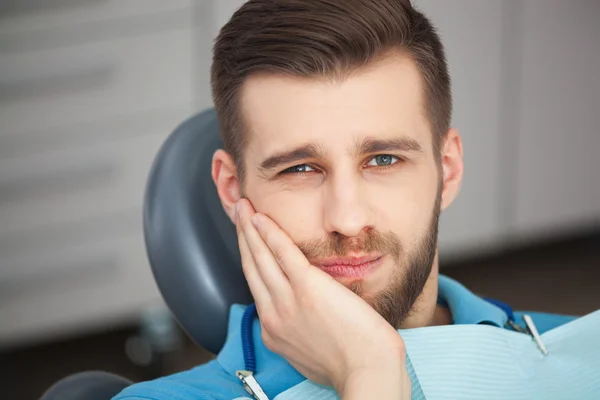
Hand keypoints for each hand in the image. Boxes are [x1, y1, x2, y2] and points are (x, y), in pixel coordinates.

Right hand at [235, 199, 409, 397]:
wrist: (367, 371)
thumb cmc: (350, 364)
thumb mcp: (311, 351)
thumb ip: (300, 329)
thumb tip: (304, 315)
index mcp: (274, 330)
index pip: (257, 286)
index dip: (250, 258)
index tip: (247, 240)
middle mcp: (273, 315)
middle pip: (252, 266)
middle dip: (242, 236)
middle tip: (238, 212)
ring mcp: (287, 301)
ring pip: (260, 256)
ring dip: (249, 227)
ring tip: (243, 206)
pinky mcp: (307, 287)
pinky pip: (282, 253)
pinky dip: (268, 233)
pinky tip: (260, 217)